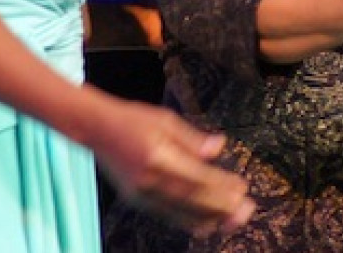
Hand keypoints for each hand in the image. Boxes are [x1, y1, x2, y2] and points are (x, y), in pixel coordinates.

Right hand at [86, 98, 254, 235]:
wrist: (96, 130)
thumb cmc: (132, 120)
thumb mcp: (165, 119)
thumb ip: (193, 139)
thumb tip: (219, 147)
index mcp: (158, 155)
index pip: (196, 176)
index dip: (221, 186)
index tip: (242, 188)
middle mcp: (149, 179)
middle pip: (192, 199)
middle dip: (221, 206)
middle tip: (245, 209)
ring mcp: (141, 193)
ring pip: (181, 212)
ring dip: (210, 217)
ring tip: (233, 220)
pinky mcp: (137, 200)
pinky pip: (168, 215)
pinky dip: (190, 220)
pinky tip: (207, 222)